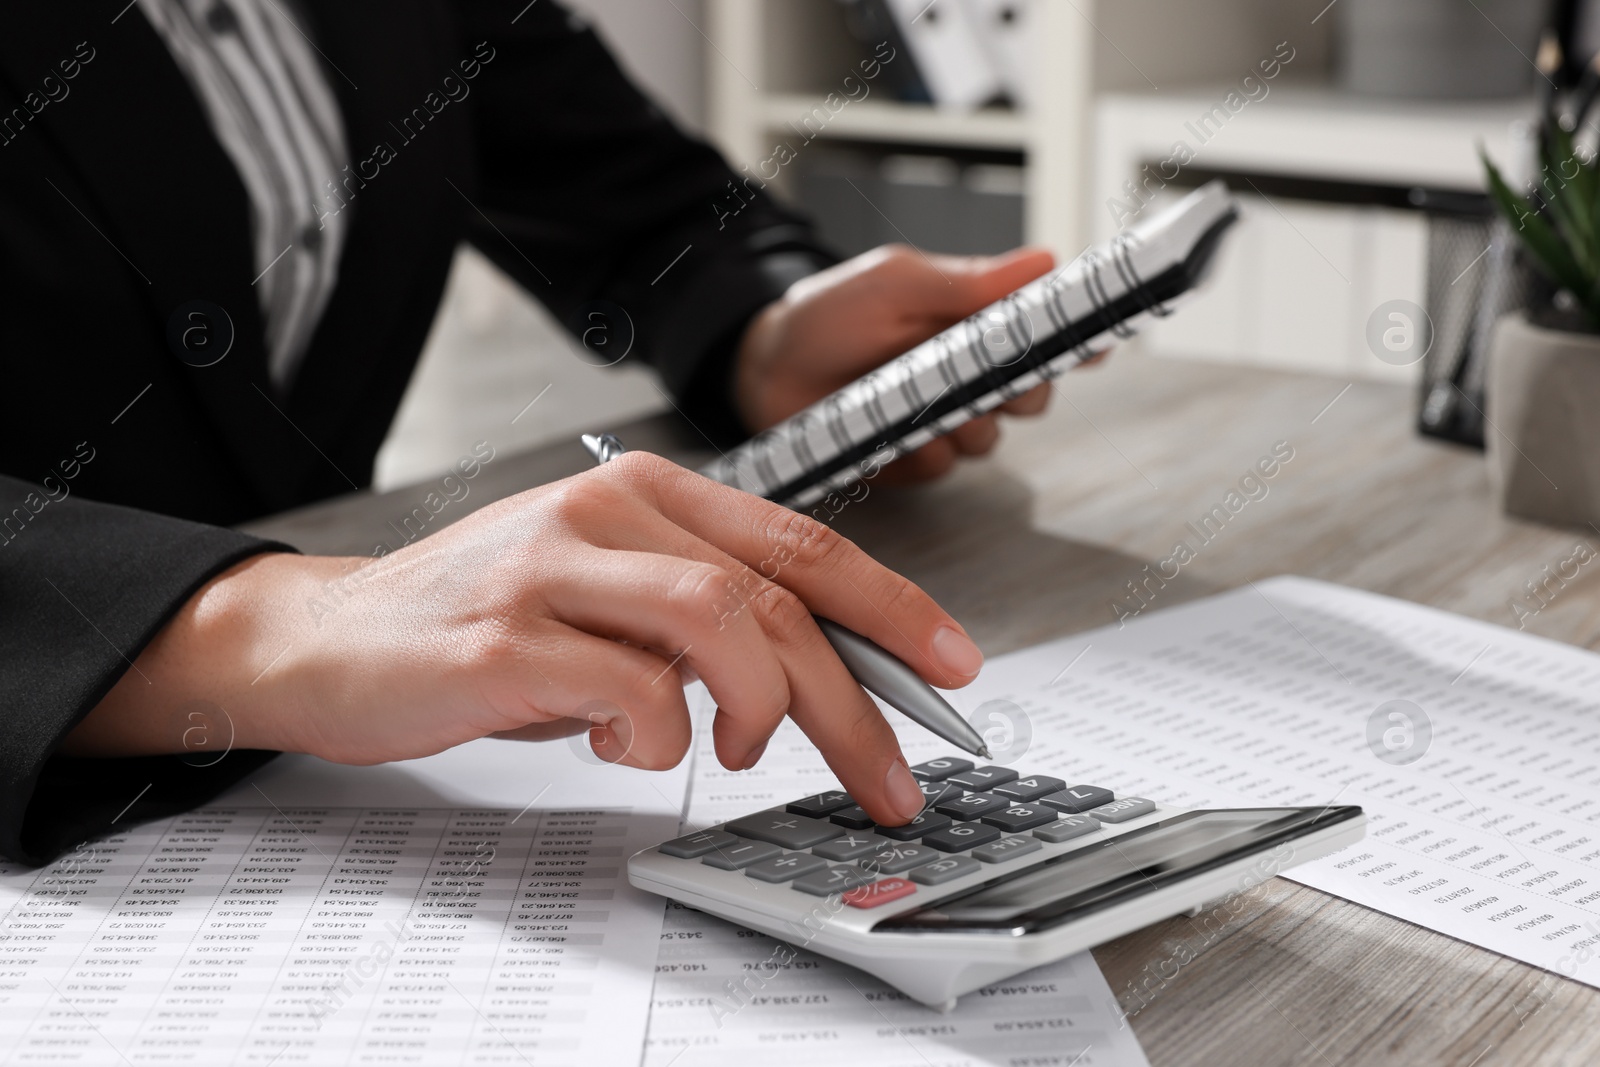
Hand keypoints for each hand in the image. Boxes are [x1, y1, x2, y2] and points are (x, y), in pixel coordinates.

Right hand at [65, 453, 984, 825]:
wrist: (333, 639)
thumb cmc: (485, 626)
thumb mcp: (609, 597)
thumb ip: (701, 616)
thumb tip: (816, 677)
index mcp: (648, 492)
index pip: (802, 543)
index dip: (892, 605)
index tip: (954, 666)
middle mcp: (608, 508)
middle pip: (777, 597)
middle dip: (851, 701)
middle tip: (885, 777)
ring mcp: (555, 563)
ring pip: (721, 622)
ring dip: (760, 708)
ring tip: (739, 751)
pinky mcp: (506, 634)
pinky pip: (630, 688)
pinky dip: (658, 736)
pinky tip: (628, 747)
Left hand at [734, 244, 1058, 481]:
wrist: (765, 366)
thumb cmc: (828, 313)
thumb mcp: (894, 284)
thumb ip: (966, 281)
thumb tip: (1044, 262)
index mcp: (976, 323)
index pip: (1048, 334)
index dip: (1081, 341)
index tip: (1099, 346)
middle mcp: (969, 375)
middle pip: (1033, 395)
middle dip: (1022, 391)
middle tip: (994, 381)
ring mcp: (943, 421)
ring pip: (991, 438)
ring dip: (966, 424)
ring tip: (921, 403)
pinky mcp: (914, 460)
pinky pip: (943, 467)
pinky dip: (924, 452)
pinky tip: (892, 433)